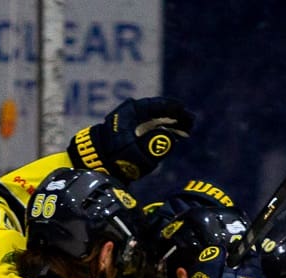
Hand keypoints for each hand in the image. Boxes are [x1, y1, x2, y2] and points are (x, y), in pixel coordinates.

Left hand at [69, 96, 192, 181]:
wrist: (94, 164)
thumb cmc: (113, 157)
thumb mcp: (134, 154)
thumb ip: (153, 147)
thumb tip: (171, 139)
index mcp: (131, 112)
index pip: (156, 105)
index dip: (173, 108)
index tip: (186, 111)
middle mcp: (131, 114)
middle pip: (158, 112)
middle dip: (175, 117)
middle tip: (191, 123)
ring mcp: (131, 123)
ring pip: (156, 119)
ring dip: (171, 124)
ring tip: (186, 131)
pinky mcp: (130, 133)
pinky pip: (151, 127)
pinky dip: (162, 130)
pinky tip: (173, 136)